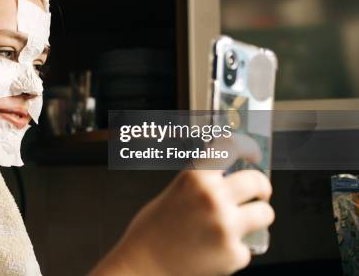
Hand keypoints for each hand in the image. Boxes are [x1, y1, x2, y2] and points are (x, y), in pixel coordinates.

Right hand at [91, 131, 273, 275]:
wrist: (143, 266)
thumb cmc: (153, 230)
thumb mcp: (175, 193)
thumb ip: (202, 183)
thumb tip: (231, 177)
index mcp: (195, 177)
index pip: (230, 145)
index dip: (247, 146)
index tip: (253, 154)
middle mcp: (214, 197)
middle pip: (258, 181)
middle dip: (262, 187)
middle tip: (258, 194)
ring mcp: (226, 227)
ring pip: (265, 213)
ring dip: (257, 217)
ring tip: (238, 225)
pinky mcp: (233, 254)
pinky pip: (247, 247)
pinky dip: (235, 250)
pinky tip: (213, 252)